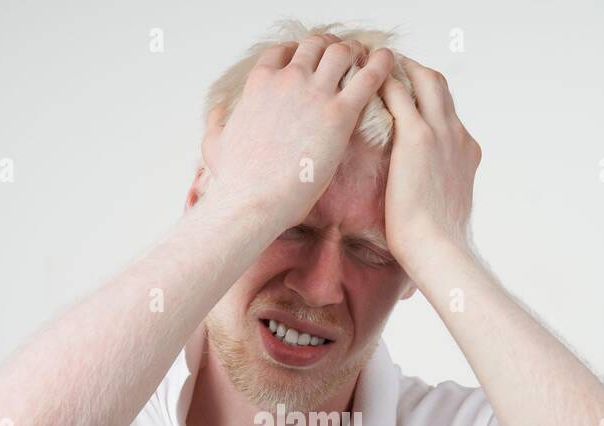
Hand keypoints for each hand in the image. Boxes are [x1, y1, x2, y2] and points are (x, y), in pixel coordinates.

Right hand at [199, 35, 394, 227]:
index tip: (311, 61)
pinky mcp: (340, 114)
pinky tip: (389, 62)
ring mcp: (315, 93)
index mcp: (260, 83)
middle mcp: (288, 79)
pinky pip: (369, 76)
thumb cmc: (235, 181)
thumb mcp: (214, 144)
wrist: (253, 202)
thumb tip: (216, 112)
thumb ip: (215, 122)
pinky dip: (381, 64)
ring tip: (367, 61)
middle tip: (344, 60)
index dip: (300, 52)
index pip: (283, 51)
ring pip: (343, 52)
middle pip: (316, 45)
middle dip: (331, 48)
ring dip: (356, 53)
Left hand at [377, 55, 481, 264]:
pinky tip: (365, 76)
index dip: (429, 100)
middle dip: (416, 72)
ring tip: (376, 62)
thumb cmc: (436, 243)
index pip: (449, 113)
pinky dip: (384, 80)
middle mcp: (458, 136)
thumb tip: (422, 210)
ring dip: (402, 67)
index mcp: (467, 152)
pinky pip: (400, 94)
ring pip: (425, 80)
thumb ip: (437, 197)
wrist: (438, 249)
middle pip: (440, 87)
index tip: (409, 96)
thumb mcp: (445, 211)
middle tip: (390, 67)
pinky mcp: (418, 138)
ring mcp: (441, 133)